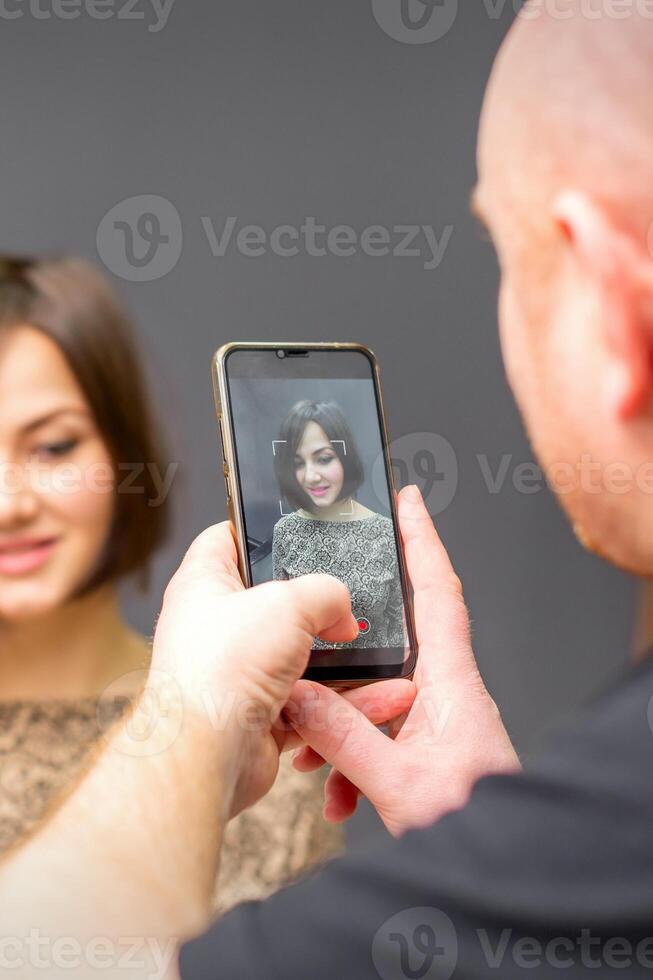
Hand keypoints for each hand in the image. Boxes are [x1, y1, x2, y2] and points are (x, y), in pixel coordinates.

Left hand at [149, 522, 415, 816]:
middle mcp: (218, 629)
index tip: (290, 527)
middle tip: (347, 602)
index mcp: (204, 586)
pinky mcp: (260, 715)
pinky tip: (372, 696)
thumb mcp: (287, 603)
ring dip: (338, 661)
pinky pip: (311, 703)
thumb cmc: (218, 671)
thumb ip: (325, 593)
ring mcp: (239, 674)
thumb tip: (342, 610)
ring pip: (299, 658)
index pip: (226, 540)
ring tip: (374, 653)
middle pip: (275, 604)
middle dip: (317, 607)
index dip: (256, 528)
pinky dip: (340, 703)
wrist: (207, 753)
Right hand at [288, 485, 519, 836]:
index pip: (439, 592)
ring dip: (339, 726)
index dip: (423, 541)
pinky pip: (381, 735)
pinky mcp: (427, 748)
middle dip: (345, 654)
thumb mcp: (397, 783)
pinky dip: (352, 760)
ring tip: (311, 759)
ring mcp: (435, 721)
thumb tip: (301, 697)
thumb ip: (344, 739)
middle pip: (391, 645)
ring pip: (376, 698)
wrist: (501, 868)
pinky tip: (337, 796)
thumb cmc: (473, 825)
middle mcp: (446, 693)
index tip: (408, 502)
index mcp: (452, 683)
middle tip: (309, 644)